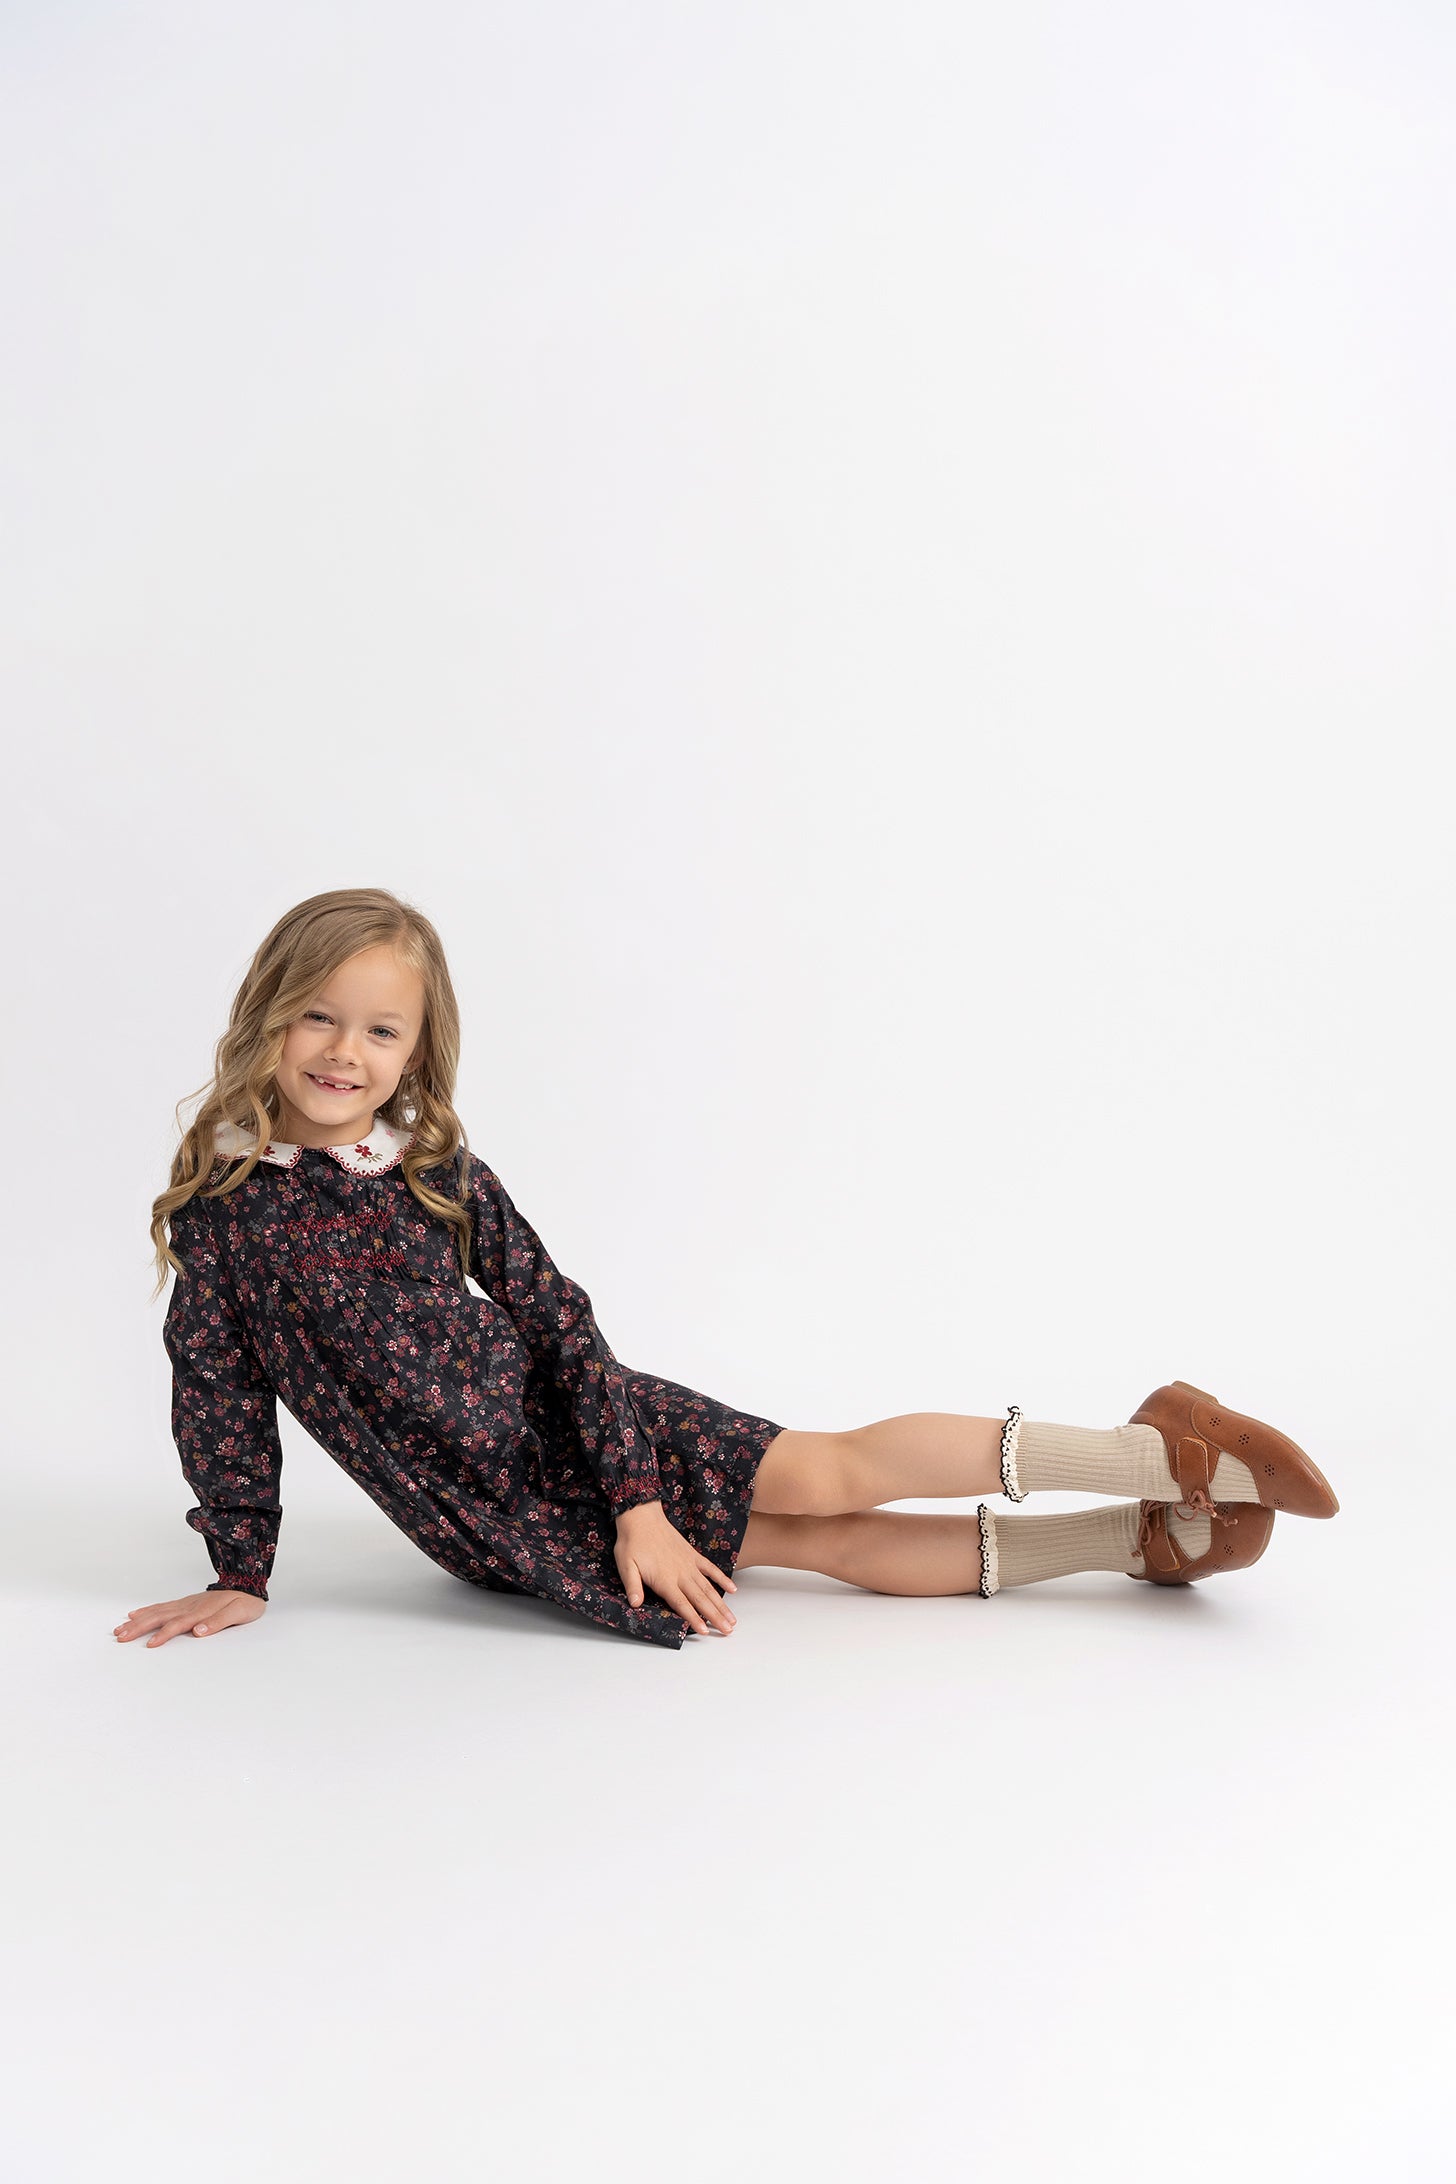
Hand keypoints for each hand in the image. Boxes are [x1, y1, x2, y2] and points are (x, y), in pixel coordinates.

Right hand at [113, 1589, 266, 1645]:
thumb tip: (198, 1631)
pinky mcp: (185, 1603)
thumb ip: (218, 1622)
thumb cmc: (246, 1602)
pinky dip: (147, 1610)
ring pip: (157, 1612)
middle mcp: (189, 1606)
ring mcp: (185, 1603)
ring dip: (138, 1620)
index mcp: (201, 1611)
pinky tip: (135, 1613)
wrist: (249, 1584)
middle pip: (160, 1617)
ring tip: (120, 1628)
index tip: (150, 1645)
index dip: (164, 1634)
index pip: (178, 1624)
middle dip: (139, 1627)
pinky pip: (162, 1606)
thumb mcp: (239, 1613)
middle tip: (120, 1637)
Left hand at [614, 1502, 738, 1635]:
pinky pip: (711, 1569)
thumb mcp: (626, 1565)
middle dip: (715, 1617)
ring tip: (732, 1619)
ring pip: (709, 1588)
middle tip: (728, 1631)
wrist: (642, 1517)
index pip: (682, 1604)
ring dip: (721, 1604)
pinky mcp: (692, 1555)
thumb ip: (633, 1585)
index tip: (706, 1631)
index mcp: (665, 1579)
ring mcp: (689, 1564)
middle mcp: (681, 1574)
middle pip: (701, 1600)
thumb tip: (635, 1604)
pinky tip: (732, 1589)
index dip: (694, 1619)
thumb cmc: (632, 1543)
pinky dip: (722, 1579)